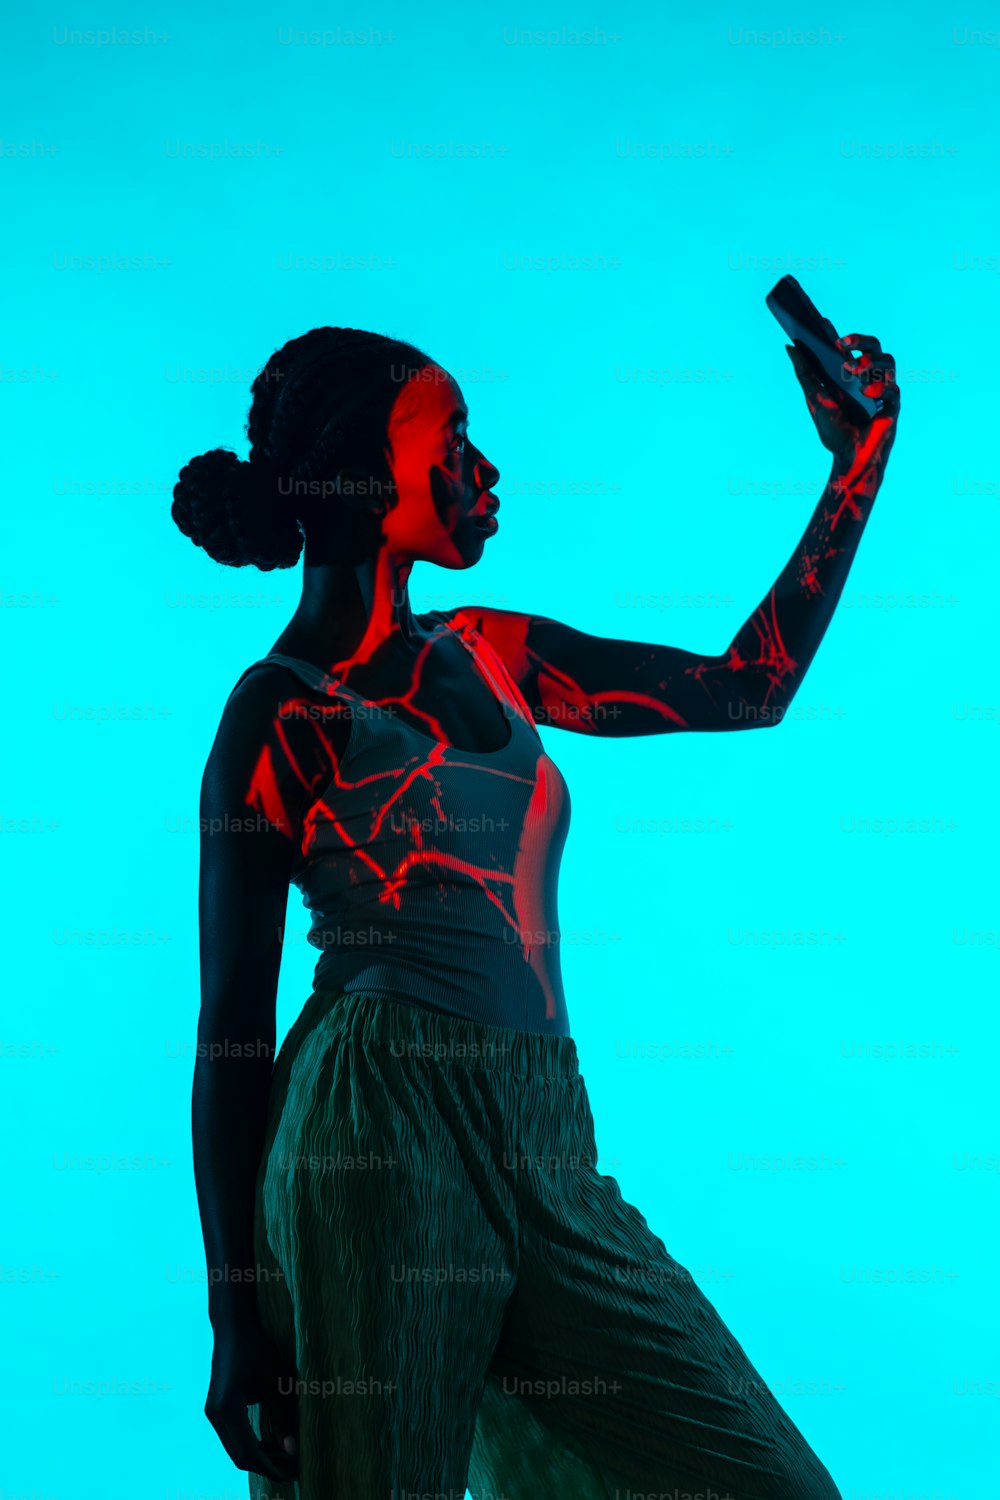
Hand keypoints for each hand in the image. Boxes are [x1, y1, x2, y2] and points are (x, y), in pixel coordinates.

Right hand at [204, 1316, 298, 1482]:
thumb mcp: (274, 1380)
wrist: (233, 1326)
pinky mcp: (217, 1408)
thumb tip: (292, 1449)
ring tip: (286, 1458)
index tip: (292, 1474)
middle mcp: (215, 1415)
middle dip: (266, 1466)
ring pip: (235, 1448)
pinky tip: (271, 1442)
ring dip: (259, 1456)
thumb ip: (281, 1416)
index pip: (249, 1452)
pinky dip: (252, 1444)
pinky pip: (233, 1436)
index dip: (270, 1467)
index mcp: (227, 1409)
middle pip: (239, 1455)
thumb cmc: (256, 1347)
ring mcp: (213, 1412)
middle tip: (292, 1470)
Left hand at [786, 332, 899, 475]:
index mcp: (851, 374)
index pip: (850, 346)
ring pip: (888, 361)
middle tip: (841, 344)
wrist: (848, 458)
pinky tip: (866, 396)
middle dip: (860, 340)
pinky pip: (893, 388)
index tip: (823, 322)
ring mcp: (883, 390)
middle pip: (875, 346)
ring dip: (870, 363)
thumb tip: (790, 347)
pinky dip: (878, 390)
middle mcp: (869, 378)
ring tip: (853, 373)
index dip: (839, 330)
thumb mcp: (814, 398)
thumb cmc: (833, 431)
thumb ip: (805, 373)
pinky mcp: (893, 405)